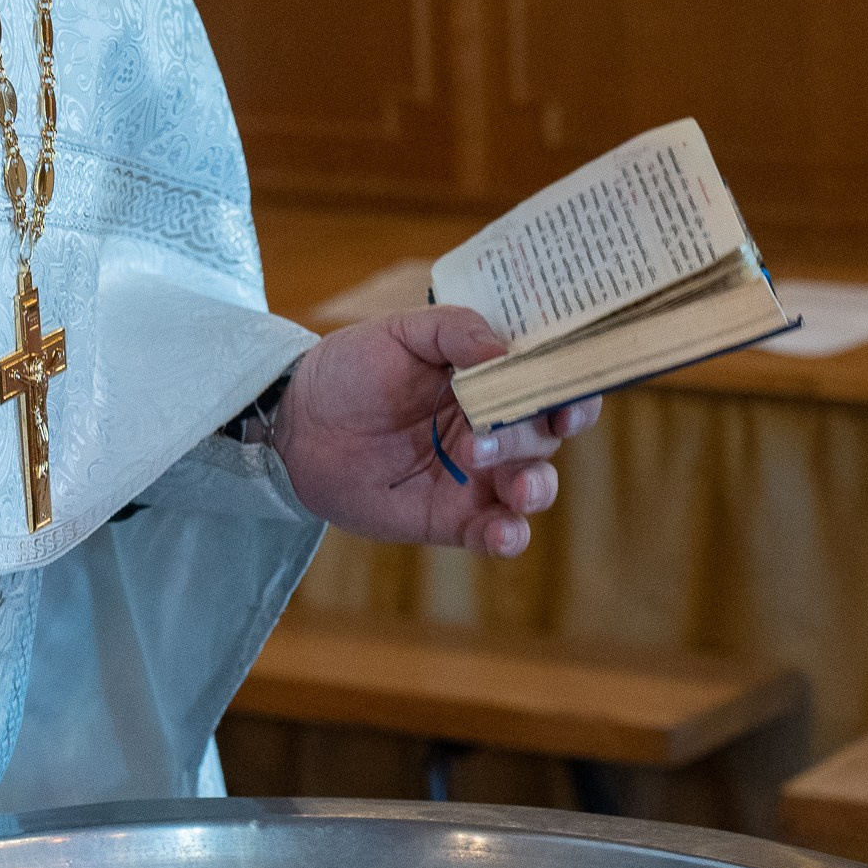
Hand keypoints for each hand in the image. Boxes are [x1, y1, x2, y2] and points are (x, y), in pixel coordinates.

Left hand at [270, 305, 601, 558]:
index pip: (549, 382)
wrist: (297, 426)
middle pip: (544, 435)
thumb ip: (451, 332)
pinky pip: (496, 533)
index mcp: (490, 378)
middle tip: (485, 438)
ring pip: (533, 487)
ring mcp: (477, 476)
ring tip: (514, 487)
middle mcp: (495, 427)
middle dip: (531, 437)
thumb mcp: (397, 333)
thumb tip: (503, 347)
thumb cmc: (350, 370)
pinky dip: (509, 536)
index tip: (567, 397)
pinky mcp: (453, 519)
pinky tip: (504, 532)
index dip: (571, 389)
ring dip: (534, 487)